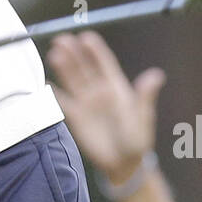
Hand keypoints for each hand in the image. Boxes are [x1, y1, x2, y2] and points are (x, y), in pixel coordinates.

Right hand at [47, 31, 164, 184]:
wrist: (124, 164)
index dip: (95, 50)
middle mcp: (99, 91)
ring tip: (54, 54)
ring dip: (63, 67)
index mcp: (117, 88)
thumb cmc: (137, 140)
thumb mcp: (143, 117)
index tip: (86, 37)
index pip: (104, 63)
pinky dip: (53, 93)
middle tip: (63, 40)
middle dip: (74, 52)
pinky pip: (62, 102)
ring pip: (72, 80)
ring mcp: (86, 103)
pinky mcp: (75, 117)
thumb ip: (145, 96)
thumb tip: (156, 75)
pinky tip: (45, 83)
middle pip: (84, 67)